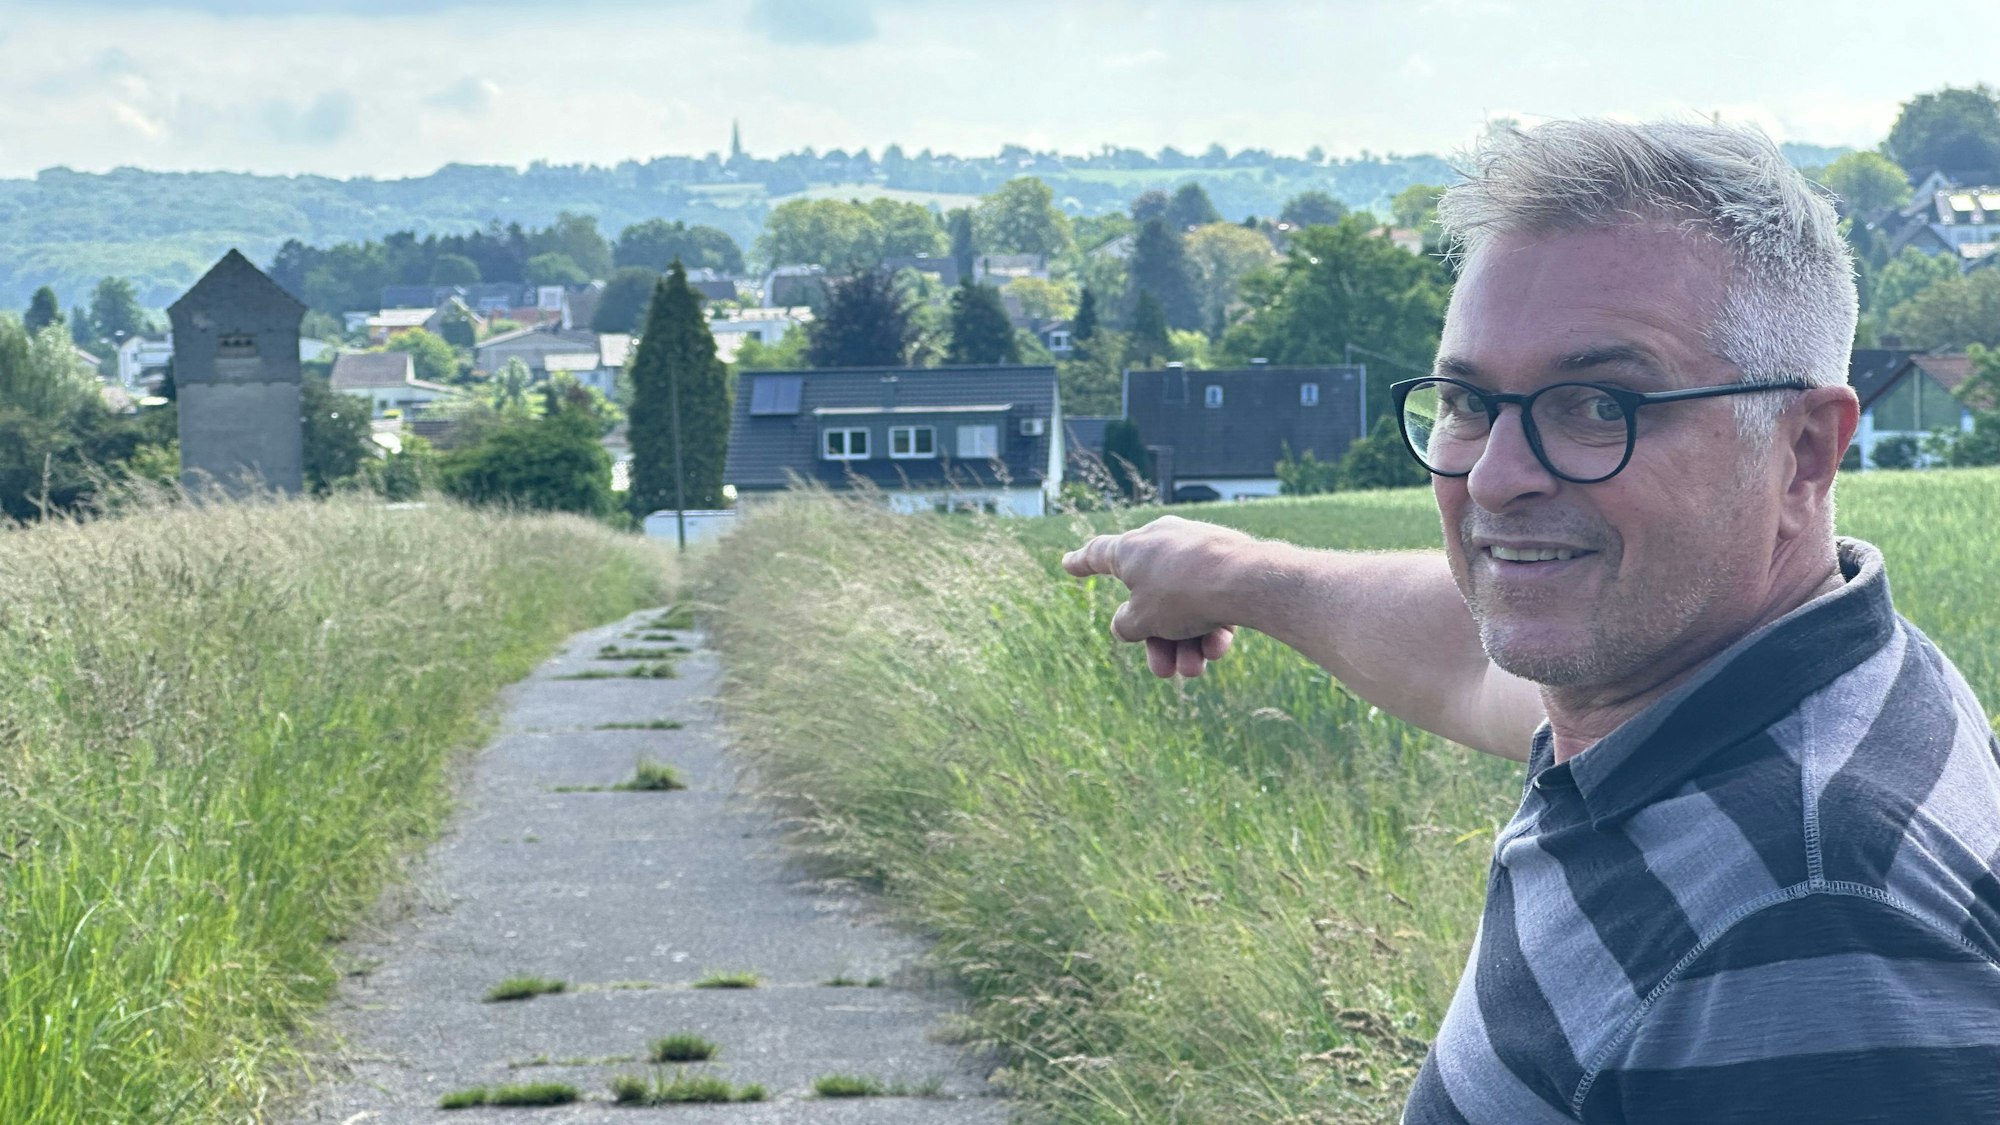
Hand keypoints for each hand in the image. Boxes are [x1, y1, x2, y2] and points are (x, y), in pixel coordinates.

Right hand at [1061, 515, 1253, 677]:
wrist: (1243, 579)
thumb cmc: (1182, 593)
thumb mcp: (1142, 619)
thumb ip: (1127, 624)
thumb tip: (1126, 624)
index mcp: (1132, 548)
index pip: (1099, 555)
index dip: (1082, 563)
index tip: (1067, 564)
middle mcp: (1162, 542)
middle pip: (1150, 598)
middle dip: (1157, 640)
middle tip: (1164, 671)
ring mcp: (1197, 550)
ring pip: (1183, 604)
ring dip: (1185, 642)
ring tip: (1193, 669)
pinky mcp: (1229, 561)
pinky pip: (1210, 598)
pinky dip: (1210, 626)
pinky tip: (1217, 649)